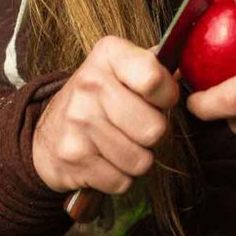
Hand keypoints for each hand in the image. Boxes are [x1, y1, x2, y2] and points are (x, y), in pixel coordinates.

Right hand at [33, 37, 178, 193]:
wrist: (47, 132)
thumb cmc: (100, 98)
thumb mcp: (123, 68)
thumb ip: (156, 65)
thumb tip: (188, 69)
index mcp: (109, 54)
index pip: (155, 78)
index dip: (167, 95)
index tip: (160, 98)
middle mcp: (90, 83)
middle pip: (155, 129)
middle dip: (154, 135)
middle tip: (138, 127)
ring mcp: (78, 121)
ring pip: (141, 161)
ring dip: (138, 159)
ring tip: (121, 143)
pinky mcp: (72, 156)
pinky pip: (122, 181)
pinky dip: (119, 177)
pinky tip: (105, 160)